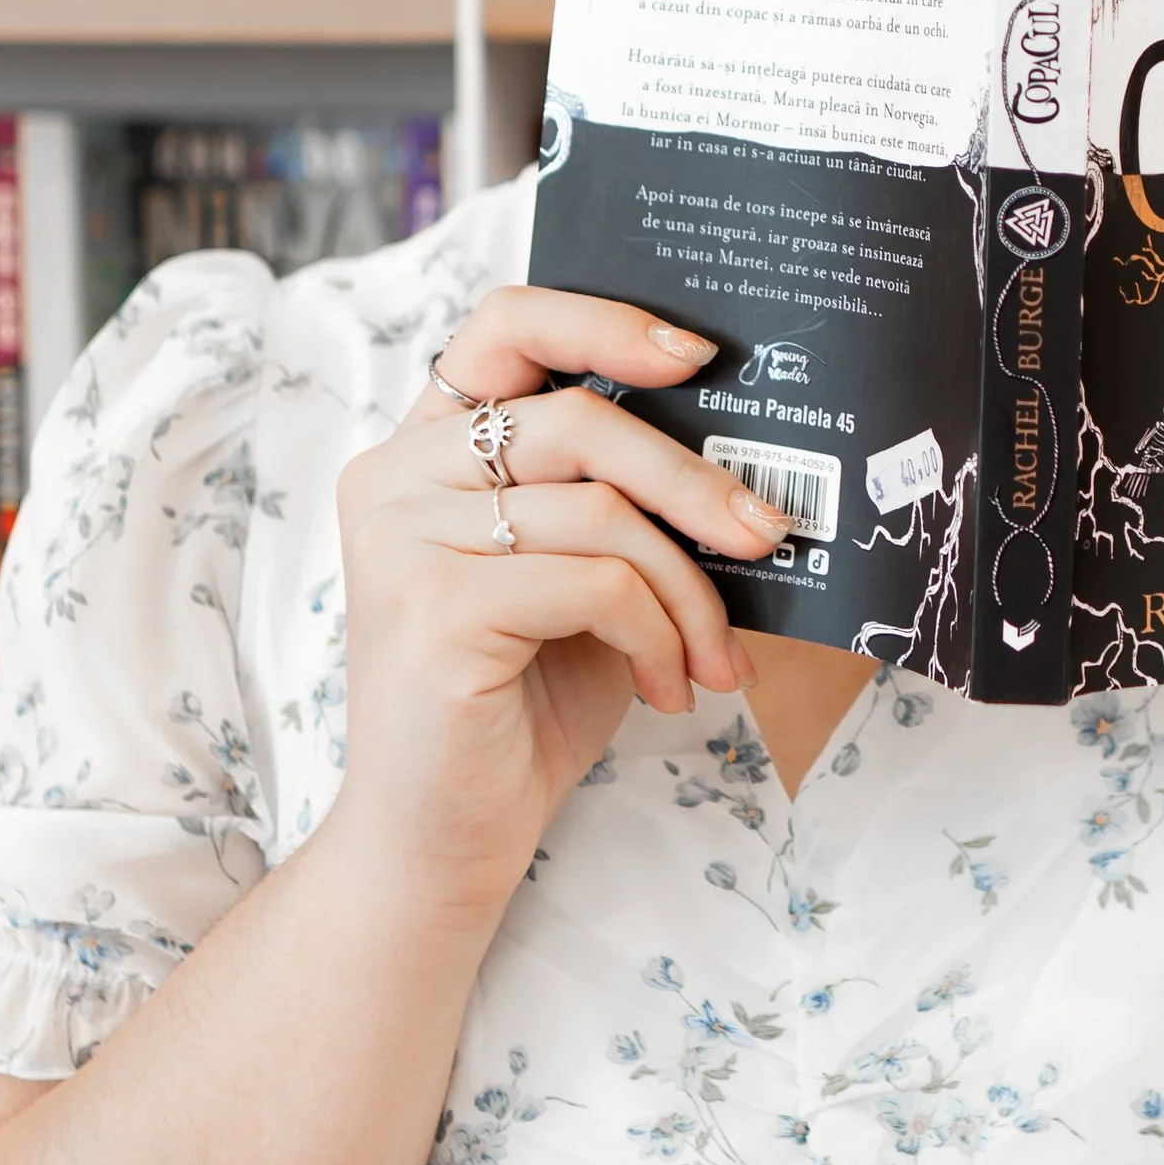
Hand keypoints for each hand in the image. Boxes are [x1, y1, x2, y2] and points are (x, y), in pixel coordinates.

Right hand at [331, 288, 787, 937]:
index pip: (505, 324)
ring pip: (602, 512)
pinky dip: (658, 636)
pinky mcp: (431, 608)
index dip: (603, 320)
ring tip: (716, 658)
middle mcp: (392, 478)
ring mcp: (401, 540)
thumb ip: (615, 506)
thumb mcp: (577, 582)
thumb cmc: (518, 705)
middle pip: (581, 422)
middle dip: (695, 483)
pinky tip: (667, 689)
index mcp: (420, 451)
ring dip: (689, 590)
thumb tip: (748, 465)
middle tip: (771, 535)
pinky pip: (597, 584)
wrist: (440, 844)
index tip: (697, 356)